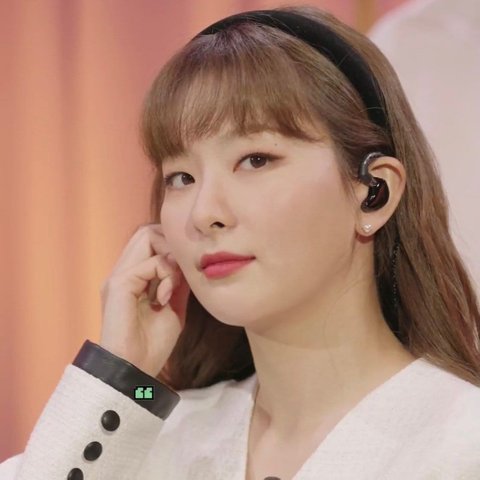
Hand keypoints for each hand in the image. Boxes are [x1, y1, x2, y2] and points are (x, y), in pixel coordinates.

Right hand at [99, 224, 189, 376]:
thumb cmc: (153, 344)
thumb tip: (190, 264)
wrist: (135, 370)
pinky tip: (165, 297)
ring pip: (147, 237)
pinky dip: (166, 275)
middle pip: (148, 231)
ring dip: (169, 257)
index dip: (172, 246)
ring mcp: (118, 276)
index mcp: (133, 277)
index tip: (184, 273)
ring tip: (172, 285)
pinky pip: (150, 263)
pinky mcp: (118, 284)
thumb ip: (178, 283)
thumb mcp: (174, 307)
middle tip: (179, 272)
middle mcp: (123, 272)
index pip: (151, 239)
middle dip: (171, 245)